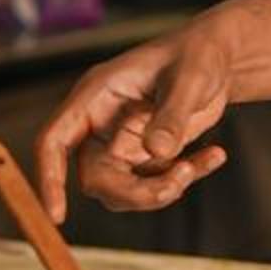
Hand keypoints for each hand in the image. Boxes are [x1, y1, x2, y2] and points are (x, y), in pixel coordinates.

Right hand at [34, 16, 239, 222]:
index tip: (57, 215)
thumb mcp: (189, 80)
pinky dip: (185, 177)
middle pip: (95, 178)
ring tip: (200, 164)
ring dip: (161, 189)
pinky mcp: (146, 155)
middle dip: (134, 192)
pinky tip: (214, 156)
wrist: (220, 59)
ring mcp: (123, 142)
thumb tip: (157, 151)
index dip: (49, 178)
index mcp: (95, 96)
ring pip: (124, 189)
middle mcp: (102, 123)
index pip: (54, 141)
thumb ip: (171, 115)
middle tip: (178, 183)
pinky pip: (156, 183)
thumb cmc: (197, 55)